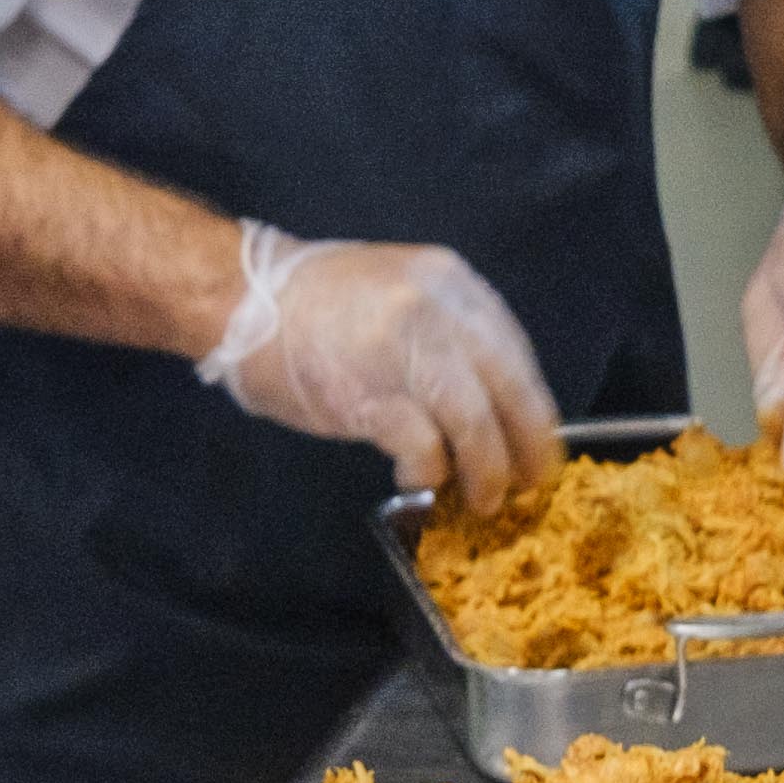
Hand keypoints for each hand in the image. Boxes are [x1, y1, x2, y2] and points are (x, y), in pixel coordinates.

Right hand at [195, 221, 563, 510]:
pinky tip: (419, 477)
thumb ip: (447, 335)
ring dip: (486, 471)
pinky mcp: (371, 394)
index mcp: (452, 283)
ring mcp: (406, 350)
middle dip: (527, 446)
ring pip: (476, 424)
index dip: (532, 407)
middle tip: (530, 484)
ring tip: (484, 498)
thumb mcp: (401, 293)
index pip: (515, 352)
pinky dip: (429, 471)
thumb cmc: (318, 306)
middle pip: (510, 389)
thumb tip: (488, 400)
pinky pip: (425, 446)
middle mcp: (439, 310)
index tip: (539, 443)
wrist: (244, 301)